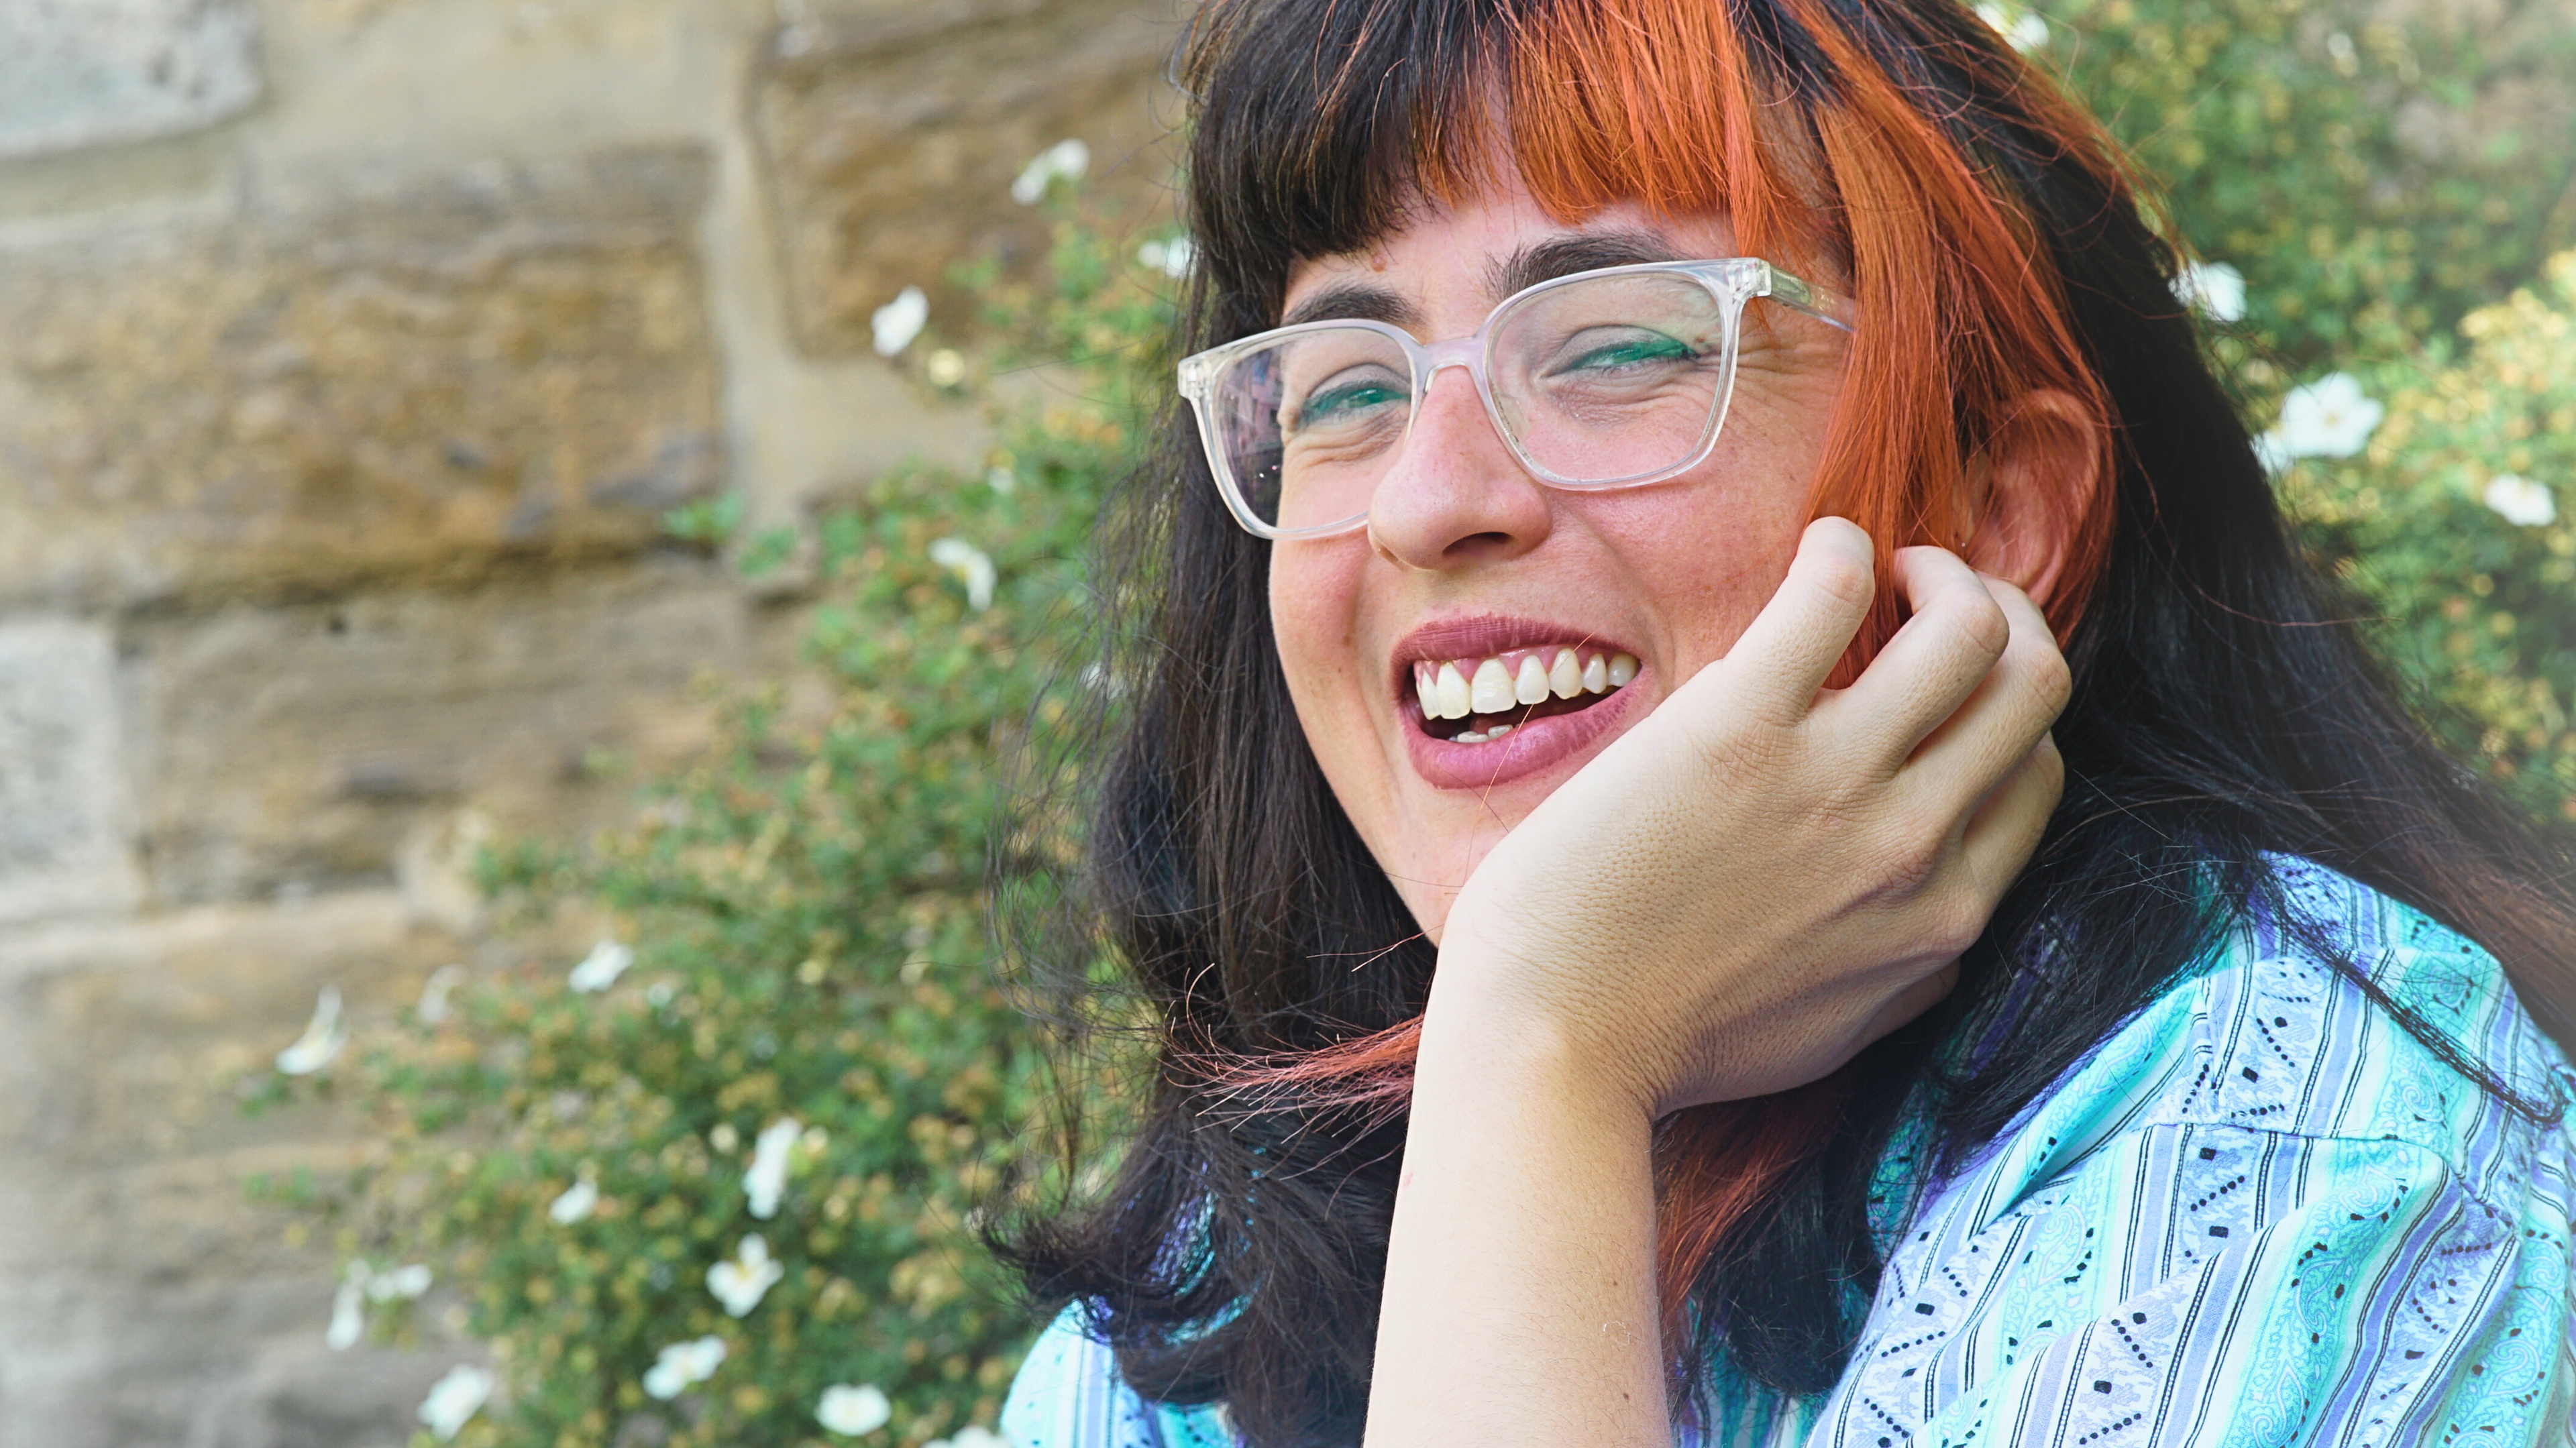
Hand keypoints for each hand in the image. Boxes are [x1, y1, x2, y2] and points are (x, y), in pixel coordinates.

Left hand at [1426, 517, 2065, 1118]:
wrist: (1554, 1044)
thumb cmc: (1671, 1039)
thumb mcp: (1839, 1026)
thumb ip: (1908, 969)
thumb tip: (1945, 922)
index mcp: (1945, 915)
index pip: (2037, 771)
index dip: (2005, 704)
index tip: (1946, 676)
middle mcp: (1914, 847)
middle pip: (2033, 684)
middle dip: (2003, 614)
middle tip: (1933, 595)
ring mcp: (1833, 784)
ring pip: (1972, 629)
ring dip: (1943, 571)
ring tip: (1887, 569)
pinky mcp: (1740, 729)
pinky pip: (1836, 592)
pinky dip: (1843, 548)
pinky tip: (1821, 550)